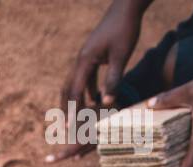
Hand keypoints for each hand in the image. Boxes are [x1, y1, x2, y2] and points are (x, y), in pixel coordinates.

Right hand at [48, 0, 149, 162]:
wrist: (126, 6)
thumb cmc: (126, 28)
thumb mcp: (121, 56)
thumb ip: (113, 80)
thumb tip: (108, 103)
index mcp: (85, 60)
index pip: (75, 92)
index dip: (72, 112)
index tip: (69, 128)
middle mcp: (81, 59)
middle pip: (68, 89)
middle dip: (66, 109)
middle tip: (65, 128)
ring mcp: (85, 56)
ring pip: (74, 83)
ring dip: (75, 101)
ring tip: (76, 118)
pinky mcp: (93, 55)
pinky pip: (85, 77)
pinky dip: (86, 91)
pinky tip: (94, 100)